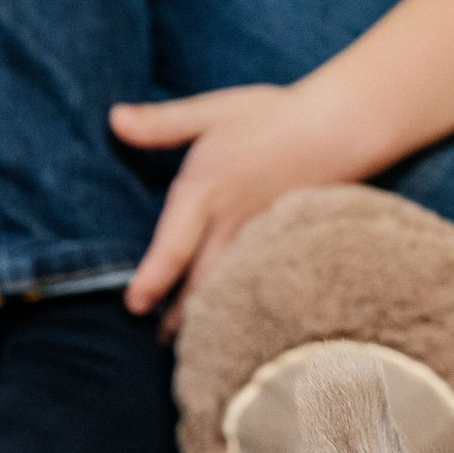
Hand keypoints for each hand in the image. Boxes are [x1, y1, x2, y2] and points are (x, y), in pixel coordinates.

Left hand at [111, 85, 367, 322]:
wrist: (339, 127)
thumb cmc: (273, 114)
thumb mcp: (211, 111)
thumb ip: (162, 122)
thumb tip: (115, 120)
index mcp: (205, 191)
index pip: (171, 249)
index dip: (151, 282)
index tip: (134, 307)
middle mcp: (230, 220)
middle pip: (201, 280)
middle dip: (180, 314)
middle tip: (162, 341)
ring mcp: (262, 232)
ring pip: (231, 284)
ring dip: (212, 313)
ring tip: (196, 338)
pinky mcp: (287, 236)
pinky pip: (259, 277)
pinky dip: (244, 300)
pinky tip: (241, 314)